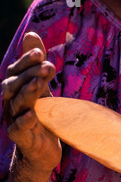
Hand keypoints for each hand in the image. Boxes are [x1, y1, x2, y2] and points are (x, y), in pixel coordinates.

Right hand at [1, 32, 60, 171]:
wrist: (41, 148)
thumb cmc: (41, 114)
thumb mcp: (40, 87)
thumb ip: (36, 64)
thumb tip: (30, 33)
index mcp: (15, 89)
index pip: (16, 71)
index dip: (26, 61)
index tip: (40, 52)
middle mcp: (11, 102)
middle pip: (14, 85)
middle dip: (29, 73)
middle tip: (48, 65)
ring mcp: (14, 120)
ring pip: (16, 104)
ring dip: (28, 93)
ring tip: (39, 83)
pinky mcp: (21, 138)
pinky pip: (18, 129)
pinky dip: (24, 121)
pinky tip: (31, 115)